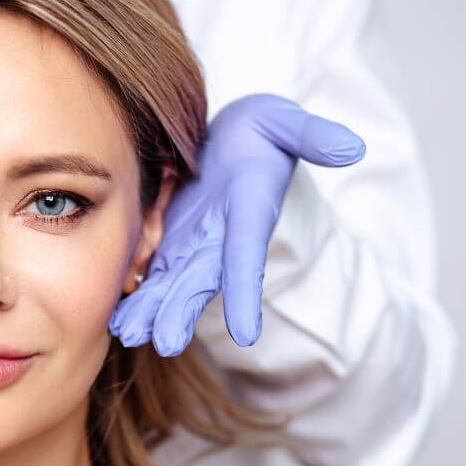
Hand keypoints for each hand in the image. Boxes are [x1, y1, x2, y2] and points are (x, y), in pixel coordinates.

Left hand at [108, 93, 366, 355]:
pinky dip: (134, 300)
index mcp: (248, 216)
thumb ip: (311, 135)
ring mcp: (192, 249)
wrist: (229, 143)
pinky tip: (114, 323)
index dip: (245, 294)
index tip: (245, 332)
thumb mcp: (284, 123)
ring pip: (170, 287)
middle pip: (201, 282)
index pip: (247, 258)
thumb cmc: (259, 132)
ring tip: (128, 336)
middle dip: (183, 312)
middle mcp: (220, 242)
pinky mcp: (168, 246)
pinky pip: (150, 278)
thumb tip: (351, 147)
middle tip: (165, 343)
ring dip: (151, 312)